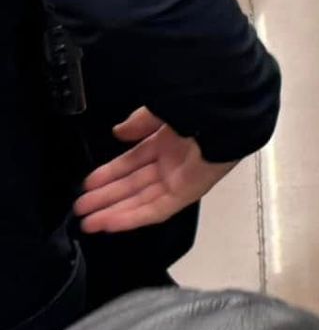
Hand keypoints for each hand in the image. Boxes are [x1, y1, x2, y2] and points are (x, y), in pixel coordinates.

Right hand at [73, 108, 234, 233]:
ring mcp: (181, 178)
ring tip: (88, 221)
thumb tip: (118, 132)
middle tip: (80, 207)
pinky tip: (111, 223)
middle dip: (106, 197)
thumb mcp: (161, 110)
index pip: (133, 162)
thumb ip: (139, 123)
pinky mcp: (189, 192)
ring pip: (142, 201)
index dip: (110, 173)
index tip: (87, 183)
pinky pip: (158, 210)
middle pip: (134, 185)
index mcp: (168, 141)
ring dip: (114, 212)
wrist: (227, 113)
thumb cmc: (198, 106)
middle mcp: (173, 162)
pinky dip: (134, 217)